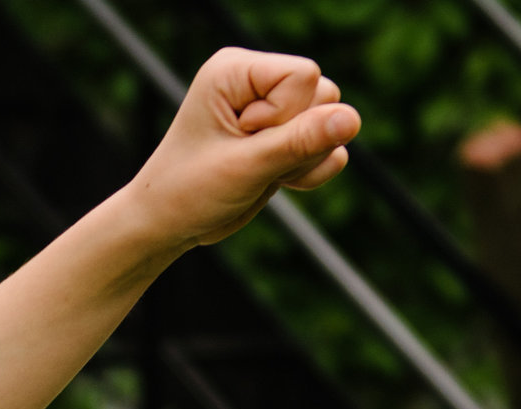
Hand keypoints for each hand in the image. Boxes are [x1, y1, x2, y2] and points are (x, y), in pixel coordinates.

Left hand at [132, 48, 358, 247]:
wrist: (168, 225)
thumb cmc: (188, 191)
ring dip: (303, 157)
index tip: (240, 138)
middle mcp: (256, 81)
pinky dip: (309, 171)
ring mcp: (274, 108)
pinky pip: (330, 146)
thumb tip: (352, 119)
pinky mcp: (285, 136)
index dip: (284, 117)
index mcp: (236, 70)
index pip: (304, 75)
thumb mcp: (244, 167)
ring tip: (258, 171)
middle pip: (325, 94)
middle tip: (248, 160)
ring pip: (332, 120)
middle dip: (296, 139)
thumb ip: (300, 142)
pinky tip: (274, 180)